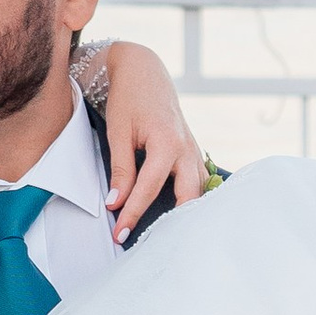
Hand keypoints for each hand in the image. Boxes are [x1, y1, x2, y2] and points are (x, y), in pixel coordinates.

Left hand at [97, 40, 207, 239]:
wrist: (145, 71)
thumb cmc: (129, 99)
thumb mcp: (118, 132)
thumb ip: (121, 169)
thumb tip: (116, 202)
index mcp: (167, 142)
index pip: (149, 188)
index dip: (133, 212)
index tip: (120, 233)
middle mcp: (187, 149)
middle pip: (188, 198)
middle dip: (170, 223)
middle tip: (148, 243)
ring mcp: (194, 151)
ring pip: (199, 192)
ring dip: (187, 215)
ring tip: (168, 237)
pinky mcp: (194, 152)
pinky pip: (199, 182)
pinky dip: (192, 201)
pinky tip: (182, 217)